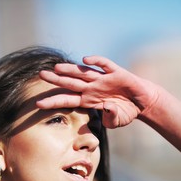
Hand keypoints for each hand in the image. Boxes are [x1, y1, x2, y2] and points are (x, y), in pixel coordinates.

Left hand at [37, 56, 158, 127]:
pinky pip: (104, 64)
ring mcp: (102, 79)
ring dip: (70, 69)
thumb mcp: (116, 121)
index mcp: (88, 100)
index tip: (38, 103)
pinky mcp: (115, 72)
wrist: (143, 102)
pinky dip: (95, 61)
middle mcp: (92, 88)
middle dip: (55, 79)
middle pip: (70, 83)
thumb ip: (110, 118)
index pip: (67, 100)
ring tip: (57, 67)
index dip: (53, 101)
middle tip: (41, 74)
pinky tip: (86, 59)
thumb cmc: (126, 112)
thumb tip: (106, 109)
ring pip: (83, 72)